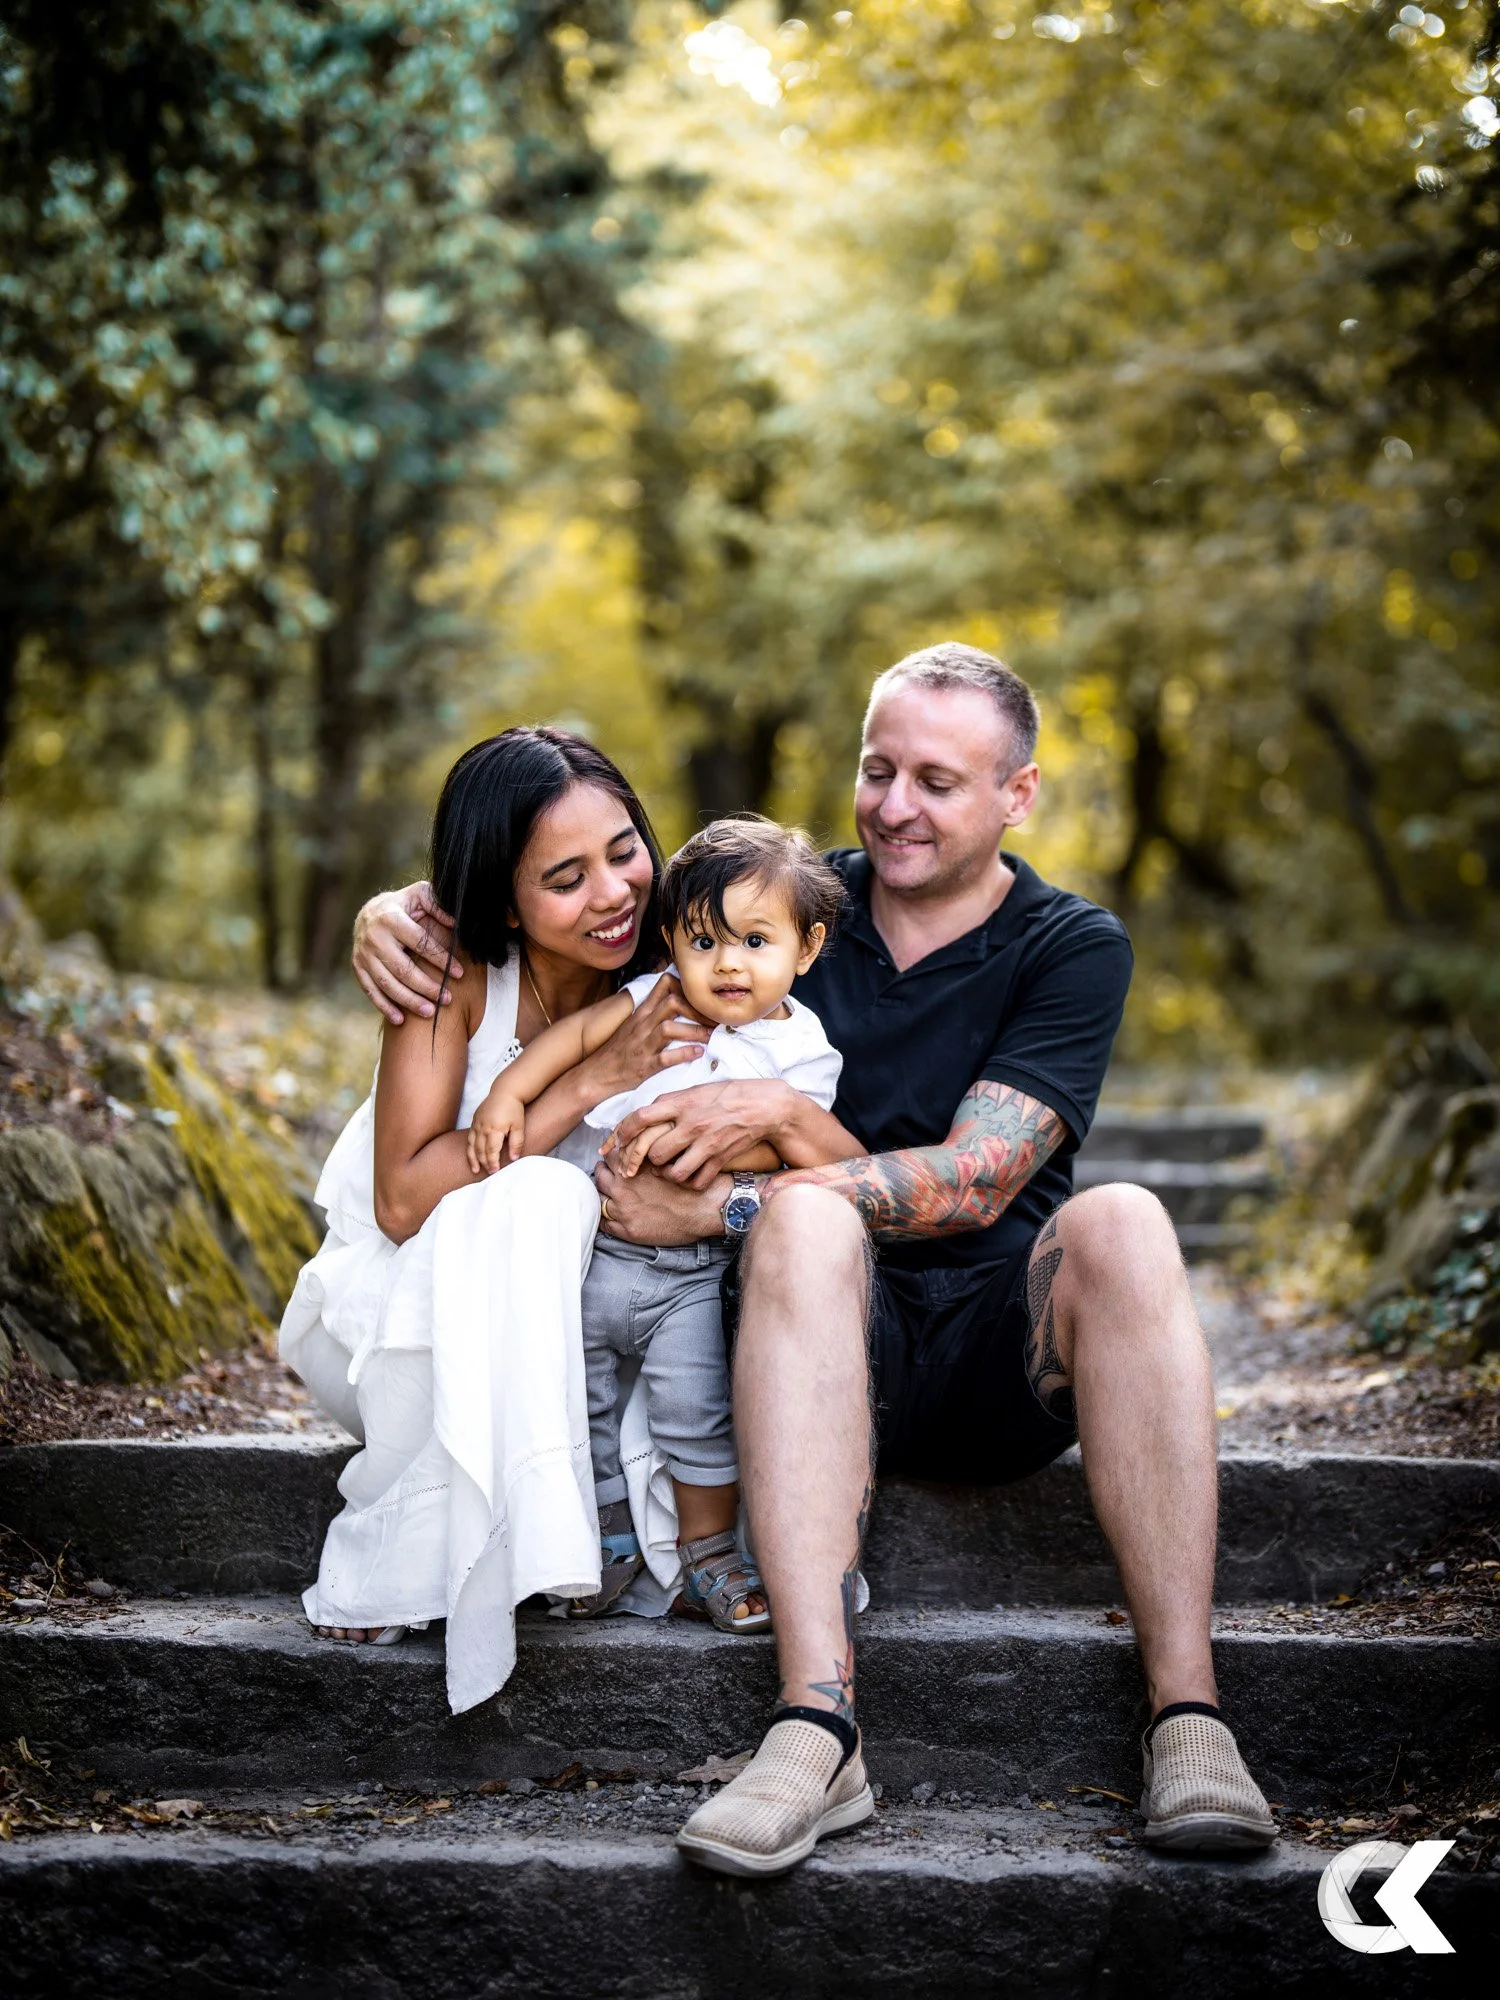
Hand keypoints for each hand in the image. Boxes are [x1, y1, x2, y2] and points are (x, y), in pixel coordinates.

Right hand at [352, 882, 459, 1024]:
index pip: (420, 944)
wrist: (370, 911)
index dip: (441, 960)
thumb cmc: (404, 905)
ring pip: (387, 984)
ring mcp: (363, 954)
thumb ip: (438, 907)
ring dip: (409, 1001)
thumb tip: (457, 923)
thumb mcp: (421, 896)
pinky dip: (385, 1007)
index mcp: (391, 918)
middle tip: (447, 998)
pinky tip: (401, 1020)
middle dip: (427, 987)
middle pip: (403, 969)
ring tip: (431, 1012)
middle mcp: (374, 937)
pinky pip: (370, 991)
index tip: (459, 974)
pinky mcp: (357, 967)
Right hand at [466, 1095, 523, 1176]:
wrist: (505, 1091)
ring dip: (473, 1159)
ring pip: (471, 1145)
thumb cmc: (514, 1109)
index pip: (491, 1151)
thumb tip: (514, 1159)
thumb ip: (517, 1143)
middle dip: (484, 1163)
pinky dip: (469, 1149)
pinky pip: (469, 1138)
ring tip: (475, 1169)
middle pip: (480, 1150)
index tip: (495, 1171)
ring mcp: (476, 1124)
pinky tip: (472, 1155)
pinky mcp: (474, 1121)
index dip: (492, 1163)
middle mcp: (483, 1127)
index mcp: (494, 1129)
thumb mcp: (519, 1126)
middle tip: (488, 1173)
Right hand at [580, 973, 711, 1099]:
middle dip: (697, 1010)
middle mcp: (642, 1025)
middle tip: (714, 1019)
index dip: (686, 987)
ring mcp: (643, 1045)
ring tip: (711, 1036)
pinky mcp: (644, 1066)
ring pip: (670, 1029)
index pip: (664, 985)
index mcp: (642, 1013)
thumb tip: (673, 999)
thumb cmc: (617, 1051)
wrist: (594, 1075)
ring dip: (694, 1031)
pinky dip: (684, 1054)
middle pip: (672, 1004)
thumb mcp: (633, 1025)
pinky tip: (698, 1053)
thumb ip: (652, 1012)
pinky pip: (666, 1058)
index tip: (702, 998)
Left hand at [595, 1155, 727, 1246]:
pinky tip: (610, 1215)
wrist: (706, 1208)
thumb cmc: (692, 1181)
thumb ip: (648, 1152)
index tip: (613, 1159)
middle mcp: (623, 1187)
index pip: (610, 1156)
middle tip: (608, 1174)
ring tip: (609, 1194)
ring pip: (599, 1200)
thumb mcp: (668, 1156)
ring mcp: (624, 1210)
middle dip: (604, 1174)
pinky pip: (605, 1224)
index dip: (611, 1156)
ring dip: (603, 1195)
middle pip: (600, 1177)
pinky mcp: (629, 1230)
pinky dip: (605, 1219)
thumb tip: (637, 1147)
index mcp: (633, 1167)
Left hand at [603, 1080, 789, 1190]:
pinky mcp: (720, 1159)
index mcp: (681, 1103)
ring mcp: (706, 1143)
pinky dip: (690, 1183)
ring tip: (669, 1170)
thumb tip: (644, 1114)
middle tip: (648, 1161)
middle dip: (647, 1160)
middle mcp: (691, 1124)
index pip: (640, 1118)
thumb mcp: (694, 1091)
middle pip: (654, 1152)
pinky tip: (690, 1177)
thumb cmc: (726, 1095)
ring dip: (668, 1175)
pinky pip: (696, 1181)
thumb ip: (669, 1103)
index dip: (622, 1134)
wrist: (763, 1106)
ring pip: (673, 1172)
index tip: (616, 1144)